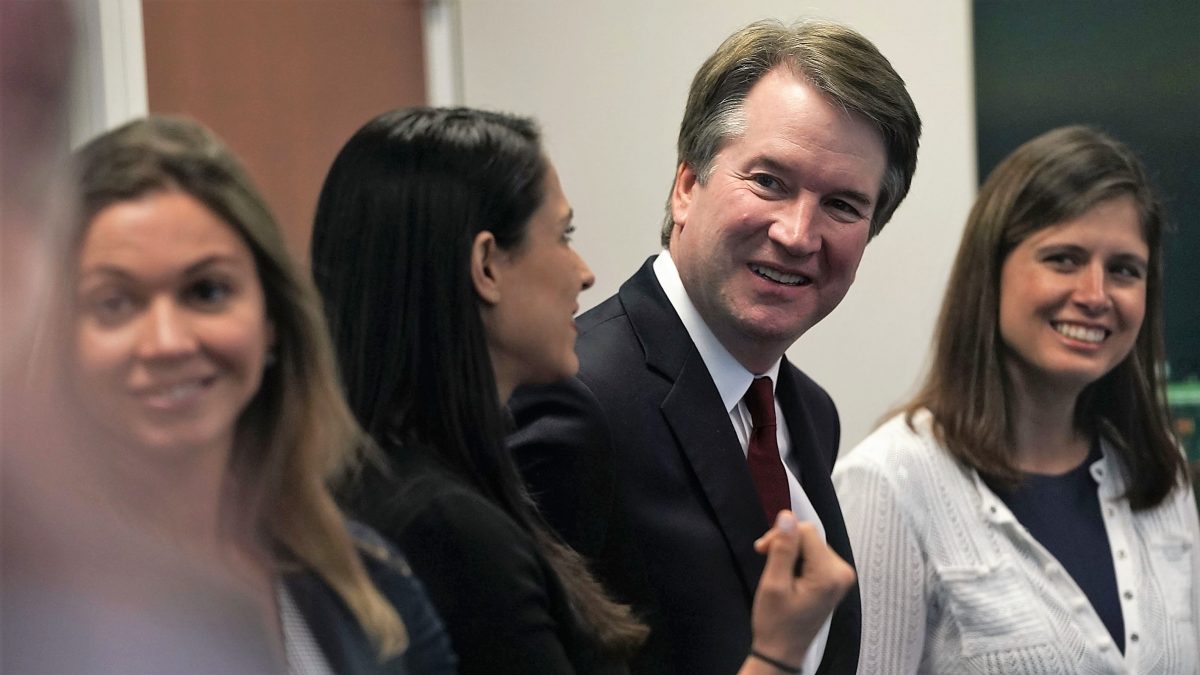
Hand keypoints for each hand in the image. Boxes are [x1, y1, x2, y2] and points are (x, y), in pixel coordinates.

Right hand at [742, 510, 855, 672]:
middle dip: (785, 544)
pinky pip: (814, 554)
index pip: (806, 531)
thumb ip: (782, 548)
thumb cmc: (775, 622)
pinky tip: (787, 575)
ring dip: (789, 551)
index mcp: (830, 573)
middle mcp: (842, 572)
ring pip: (810, 543)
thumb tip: (787, 515)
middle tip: (766, 560)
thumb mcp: (773, 584)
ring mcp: (841, 576)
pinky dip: (797, 559)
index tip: (762, 551)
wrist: (782, 650)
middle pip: (810, 536)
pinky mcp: (835, 578)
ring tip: (777, 572)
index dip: (780, 535)